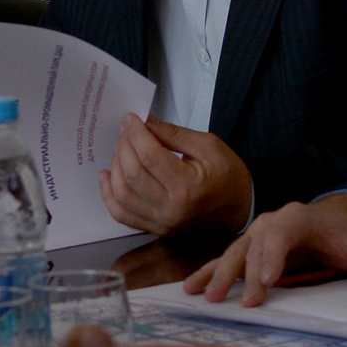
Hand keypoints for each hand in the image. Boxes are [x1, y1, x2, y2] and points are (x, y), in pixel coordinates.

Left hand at [99, 116, 252, 238]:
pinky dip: (108, 194)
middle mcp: (170, 210)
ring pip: (121, 194)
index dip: (136, 134)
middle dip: (124, 146)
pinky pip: (121, 214)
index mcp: (187, 187)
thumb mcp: (208, 146)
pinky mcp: (154, 229)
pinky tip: (106, 175)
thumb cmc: (229, 175)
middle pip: (132, 174)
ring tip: (121, 148)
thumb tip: (144, 121)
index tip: (131, 118)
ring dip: (115, 167)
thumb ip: (173, 134)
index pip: (150, 157)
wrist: (240, 209)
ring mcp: (160, 223)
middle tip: (125, 129)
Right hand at [183, 193, 346, 306]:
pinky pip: (227, 259)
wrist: (334, 221)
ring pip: (235, 253)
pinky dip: (210, 272)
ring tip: (206, 296)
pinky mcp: (251, 247)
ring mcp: (258, 234)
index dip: (271, 257)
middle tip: (238, 302)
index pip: (280, 234)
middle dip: (243, 274)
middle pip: (253, 246)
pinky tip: (193, 288)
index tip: (265, 282)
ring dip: (219, 274)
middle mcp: (272, 221)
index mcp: (298, 216)